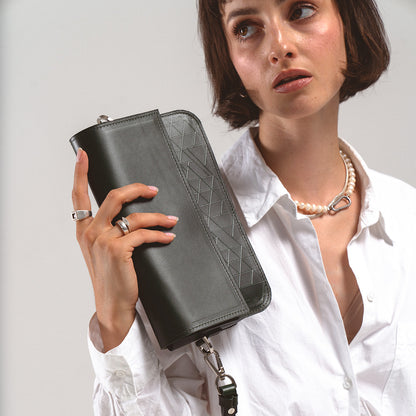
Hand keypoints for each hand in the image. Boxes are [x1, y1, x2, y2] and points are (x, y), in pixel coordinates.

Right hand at [72, 148, 177, 350]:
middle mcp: (90, 232)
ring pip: (135, 216)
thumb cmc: (111, 277)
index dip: (80, 173)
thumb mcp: (102, 251)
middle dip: (137, 189)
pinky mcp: (118, 250)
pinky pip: (144, 233)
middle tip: (153, 189)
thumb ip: (108, 231)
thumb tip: (130, 215)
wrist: (112, 305)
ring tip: (171, 220)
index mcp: (83, 230)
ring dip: (158, 216)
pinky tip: (169, 236)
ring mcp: (103, 240)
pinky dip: (160, 234)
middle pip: (115, 197)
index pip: (78, 196)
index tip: (83, 155)